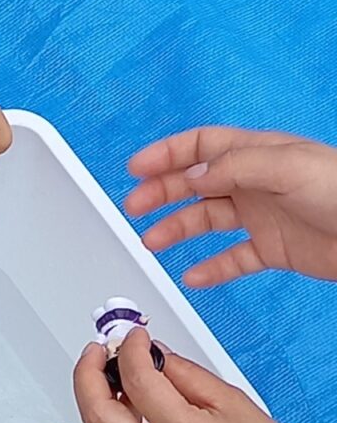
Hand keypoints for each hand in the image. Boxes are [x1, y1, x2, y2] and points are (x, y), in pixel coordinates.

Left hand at [73, 328, 335, 422]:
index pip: (138, 381)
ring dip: (92, 397)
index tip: (135, 337)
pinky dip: (108, 419)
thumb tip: (152, 353)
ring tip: (105, 371)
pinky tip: (121, 401)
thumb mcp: (233, 402)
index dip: (131, 350)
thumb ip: (184, 373)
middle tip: (97, 351)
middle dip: (87, 374)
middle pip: (97, 412)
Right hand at [126, 126, 336, 285]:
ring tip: (153, 241)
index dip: (166, 154)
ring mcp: (264, 216)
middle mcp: (256, 183)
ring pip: (207, 221)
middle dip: (160, 192)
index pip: (200, 146)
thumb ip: (234, 166)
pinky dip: (210, 268)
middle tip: (135, 205)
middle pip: (195, 183)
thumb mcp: (288, 166)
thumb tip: (192, 174)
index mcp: (257, 155)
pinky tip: (194, 275)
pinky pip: (233, 259)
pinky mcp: (275, 249)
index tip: (137, 167)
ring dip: (176, 229)